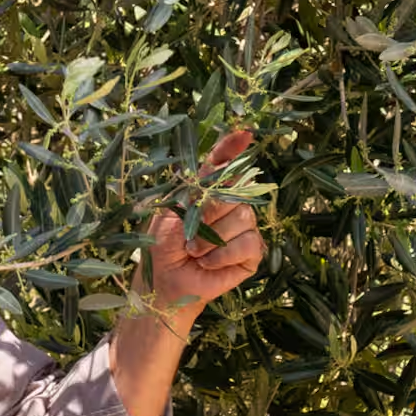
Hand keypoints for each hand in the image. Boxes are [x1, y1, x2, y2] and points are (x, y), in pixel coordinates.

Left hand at [141, 128, 265, 335]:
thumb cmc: (163, 246)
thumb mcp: (172, 210)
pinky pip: (249, 243)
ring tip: (195, 252)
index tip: (245, 133)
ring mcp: (244, 228)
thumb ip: (196, 187)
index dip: (233, 147)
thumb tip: (218, 164)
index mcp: (207, 191)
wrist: (165, 283)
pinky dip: (224, 255)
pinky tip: (208, 263)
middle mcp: (230, 205)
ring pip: (243, 217)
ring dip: (213, 238)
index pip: (224, 163)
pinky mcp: (252, 253)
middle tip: (188, 234)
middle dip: (209, 212)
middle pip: (236, 191)